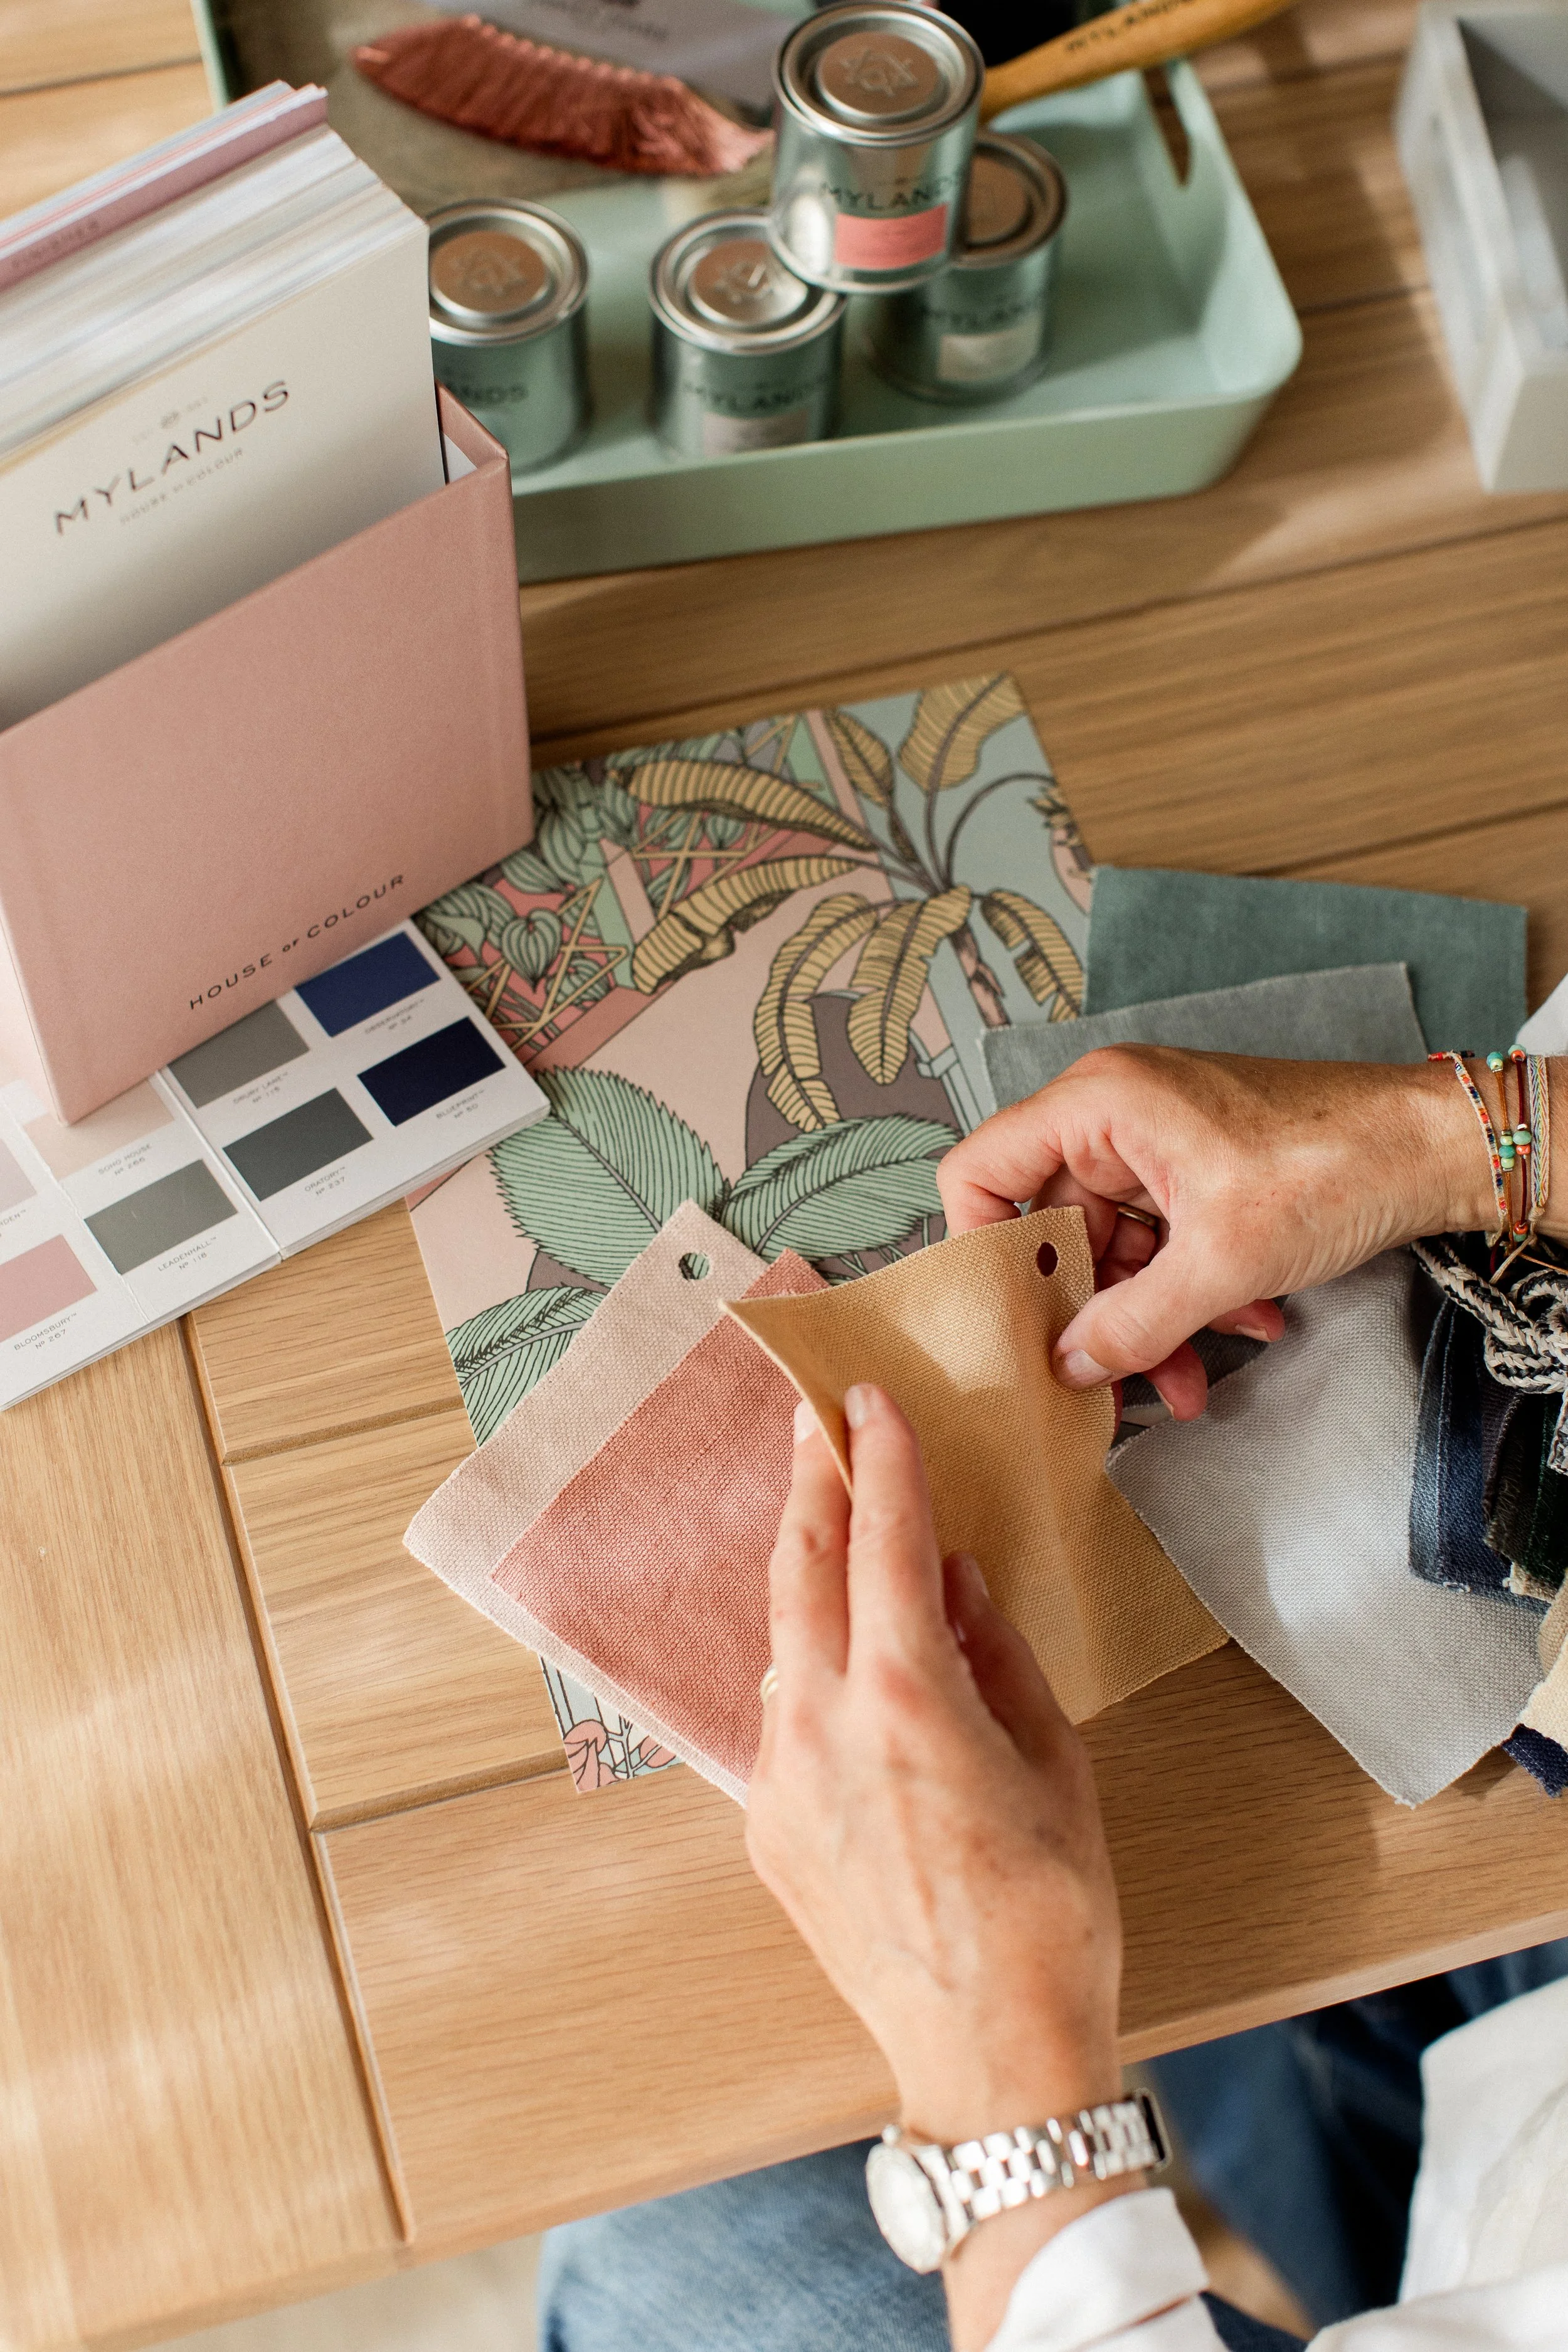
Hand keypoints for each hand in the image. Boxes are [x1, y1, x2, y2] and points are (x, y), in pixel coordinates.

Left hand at [746, 1384, 1133, 2345]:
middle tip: (815, 1418)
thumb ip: (994, 1655)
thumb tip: (952, 1579)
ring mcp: (778, 1782)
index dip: (879, 1462)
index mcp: (906, 1702)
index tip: (869, 1400)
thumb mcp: (1053, 1763)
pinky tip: (838, 1652)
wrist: (989, 2057)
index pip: (883, 1544)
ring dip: (804, 1572)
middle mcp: (821, 1729)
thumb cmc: (1050, 1914)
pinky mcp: (764, 1828)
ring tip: (828, 1517)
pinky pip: (780, 1716)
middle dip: (809, 1483)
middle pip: (800, 1571)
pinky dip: (807, 1664)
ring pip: (781, 1642)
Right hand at [939, 1048, 1499, 1417]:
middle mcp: (1115, 1113)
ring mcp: (1158, 1140)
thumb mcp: (1221, 1262)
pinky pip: (1164, 1240)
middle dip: (1091, 1311)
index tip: (1009, 1320)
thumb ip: (1131, 1322)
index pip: (982, 1170)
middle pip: (1054, 1225)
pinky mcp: (1198, 1166)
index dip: (980, 1249)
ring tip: (1195, 1376)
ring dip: (1152, 1315)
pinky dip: (1192, 1290)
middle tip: (1112, 1381)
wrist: (1437, 1147)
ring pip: (1115, 1246)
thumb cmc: (1336, 1165)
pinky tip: (1246, 1323)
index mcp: (1097, 1104)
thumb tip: (1070, 1366)